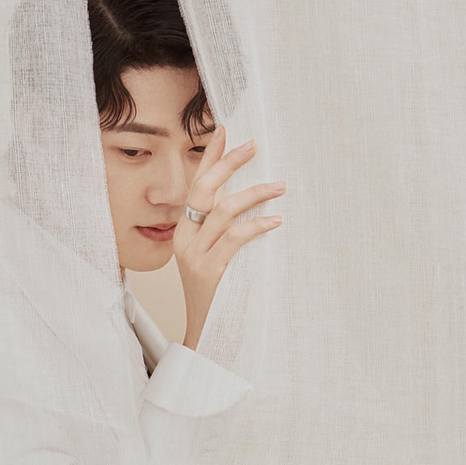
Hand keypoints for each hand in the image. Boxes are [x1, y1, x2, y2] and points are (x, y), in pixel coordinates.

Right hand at [172, 126, 283, 350]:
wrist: (207, 334)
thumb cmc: (219, 294)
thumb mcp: (217, 256)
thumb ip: (227, 229)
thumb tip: (254, 197)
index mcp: (185, 231)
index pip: (196, 184)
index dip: (210, 157)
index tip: (226, 130)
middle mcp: (185, 239)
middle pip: (205, 188)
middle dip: (230, 162)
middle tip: (256, 146)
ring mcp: (195, 255)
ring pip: (223, 209)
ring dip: (255, 194)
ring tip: (280, 187)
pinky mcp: (209, 271)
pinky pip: (235, 237)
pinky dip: (257, 225)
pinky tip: (275, 221)